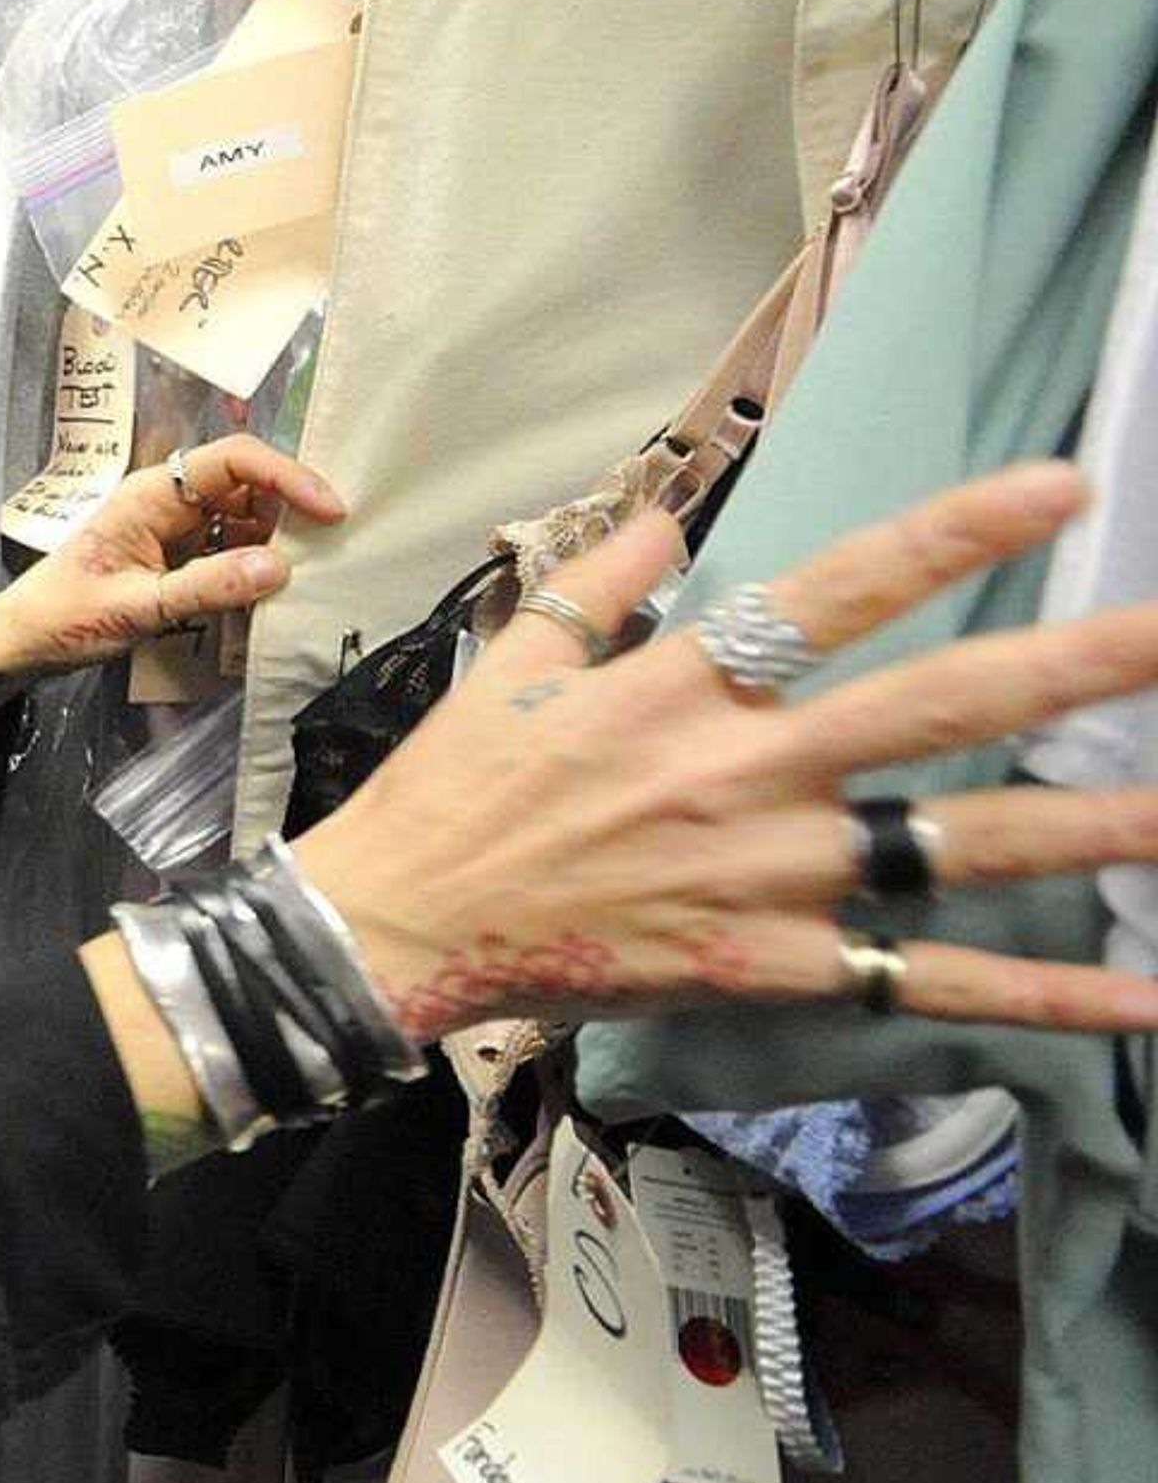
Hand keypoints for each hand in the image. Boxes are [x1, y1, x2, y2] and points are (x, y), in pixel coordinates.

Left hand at [0, 435, 348, 734]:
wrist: (19, 644)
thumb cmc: (63, 617)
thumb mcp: (136, 607)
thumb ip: (206, 586)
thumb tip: (279, 567)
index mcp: (153, 494)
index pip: (234, 460)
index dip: (287, 476)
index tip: (330, 510)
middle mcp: (168, 502)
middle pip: (247, 486)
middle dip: (291, 510)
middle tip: (334, 547)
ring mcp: (173, 530)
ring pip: (243, 519)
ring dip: (278, 541)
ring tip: (316, 572)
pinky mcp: (175, 559)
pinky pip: (228, 550)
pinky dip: (255, 566)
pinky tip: (277, 592)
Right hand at [293, 461, 1157, 1042]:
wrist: (400, 928)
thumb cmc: (452, 795)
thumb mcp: (510, 663)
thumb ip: (602, 588)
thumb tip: (675, 521)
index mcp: (687, 687)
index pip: (843, 592)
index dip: (955, 535)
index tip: (1063, 487)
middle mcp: (750, 772)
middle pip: (941, 706)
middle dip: (1077, 666)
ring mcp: (777, 875)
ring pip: (965, 846)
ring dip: (1097, 826)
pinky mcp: (782, 966)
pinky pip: (934, 982)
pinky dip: (1043, 994)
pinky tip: (1144, 995)